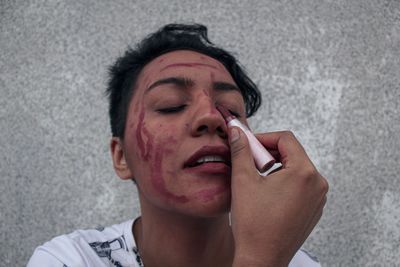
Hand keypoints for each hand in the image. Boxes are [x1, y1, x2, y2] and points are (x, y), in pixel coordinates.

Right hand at [229, 128, 327, 266]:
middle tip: (249, 162)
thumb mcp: (243, 180)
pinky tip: (267, 194)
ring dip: (276, 168)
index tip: (248, 144)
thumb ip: (241, 150)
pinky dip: (284, 182)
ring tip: (257, 181)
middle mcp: (317, 184)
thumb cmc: (254, 225)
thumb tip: (238, 132)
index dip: (264, 138)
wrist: (262, 259)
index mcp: (304, 173)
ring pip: (296, 169)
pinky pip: (300, 185)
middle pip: (292, 153)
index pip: (286, 139)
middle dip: (269, 154)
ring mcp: (317, 199)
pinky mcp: (313, 209)